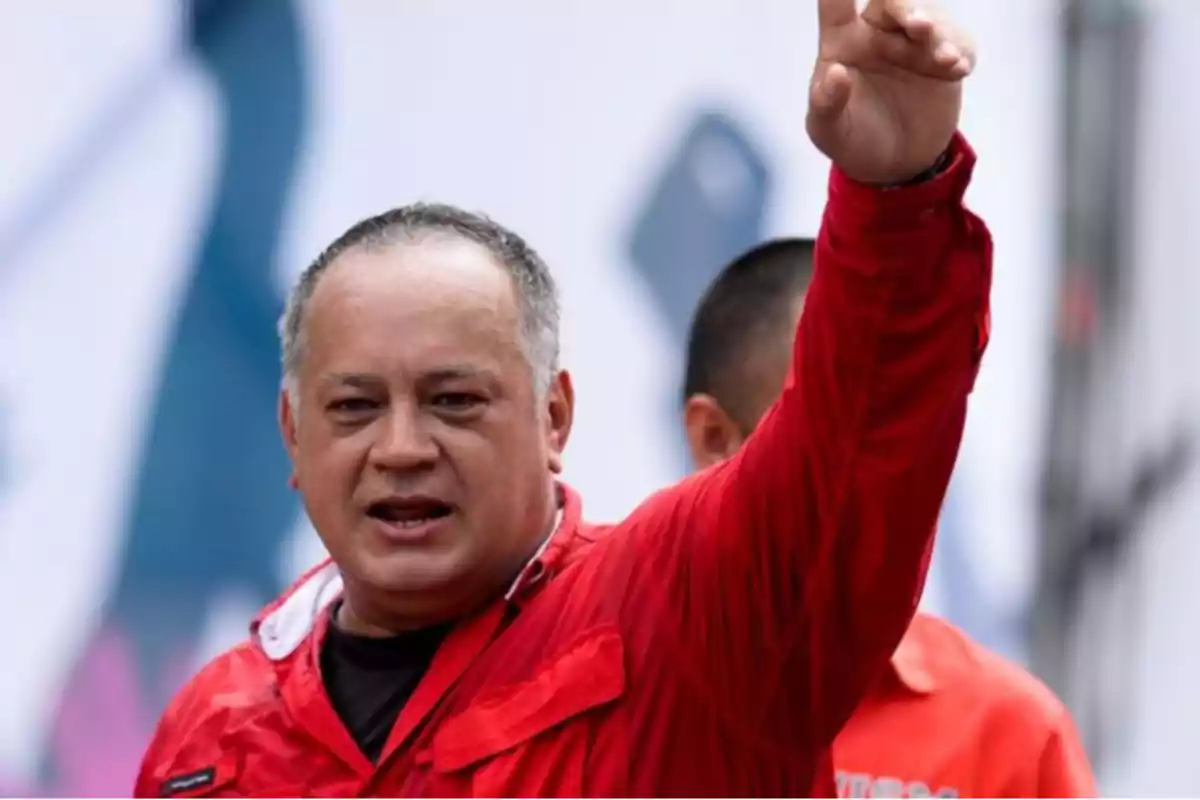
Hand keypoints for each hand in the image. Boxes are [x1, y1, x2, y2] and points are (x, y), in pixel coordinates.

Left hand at [807, 0, 975, 184]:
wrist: (892, 165)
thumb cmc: (851, 140)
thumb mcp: (829, 131)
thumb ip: (826, 103)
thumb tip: (836, 73)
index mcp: (842, 43)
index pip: (836, 6)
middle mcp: (877, 35)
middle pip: (892, 2)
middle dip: (908, 8)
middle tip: (919, 25)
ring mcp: (913, 45)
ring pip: (932, 19)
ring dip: (942, 35)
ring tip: (947, 60)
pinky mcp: (943, 60)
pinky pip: (959, 43)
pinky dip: (962, 51)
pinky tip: (960, 70)